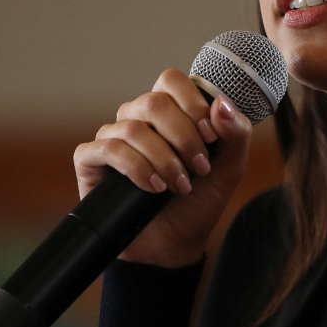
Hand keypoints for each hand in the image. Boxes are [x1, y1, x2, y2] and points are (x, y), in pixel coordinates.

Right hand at [72, 68, 252, 265]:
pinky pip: (107, 148)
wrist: (175, 245)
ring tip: (180, 186)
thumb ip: (235, 133)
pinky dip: (136, 167)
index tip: (212, 136)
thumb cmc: (200, 202)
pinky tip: (154, 188)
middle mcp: (137, 119)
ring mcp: (112, 138)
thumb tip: (221, 102)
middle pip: (154, 102)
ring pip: (133, 127)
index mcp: (169, 112)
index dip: (193, 103)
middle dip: (184, 137)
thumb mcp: (230, 168)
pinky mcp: (91, 161)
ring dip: (164, 159)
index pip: (172, 80)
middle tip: (200, 168)